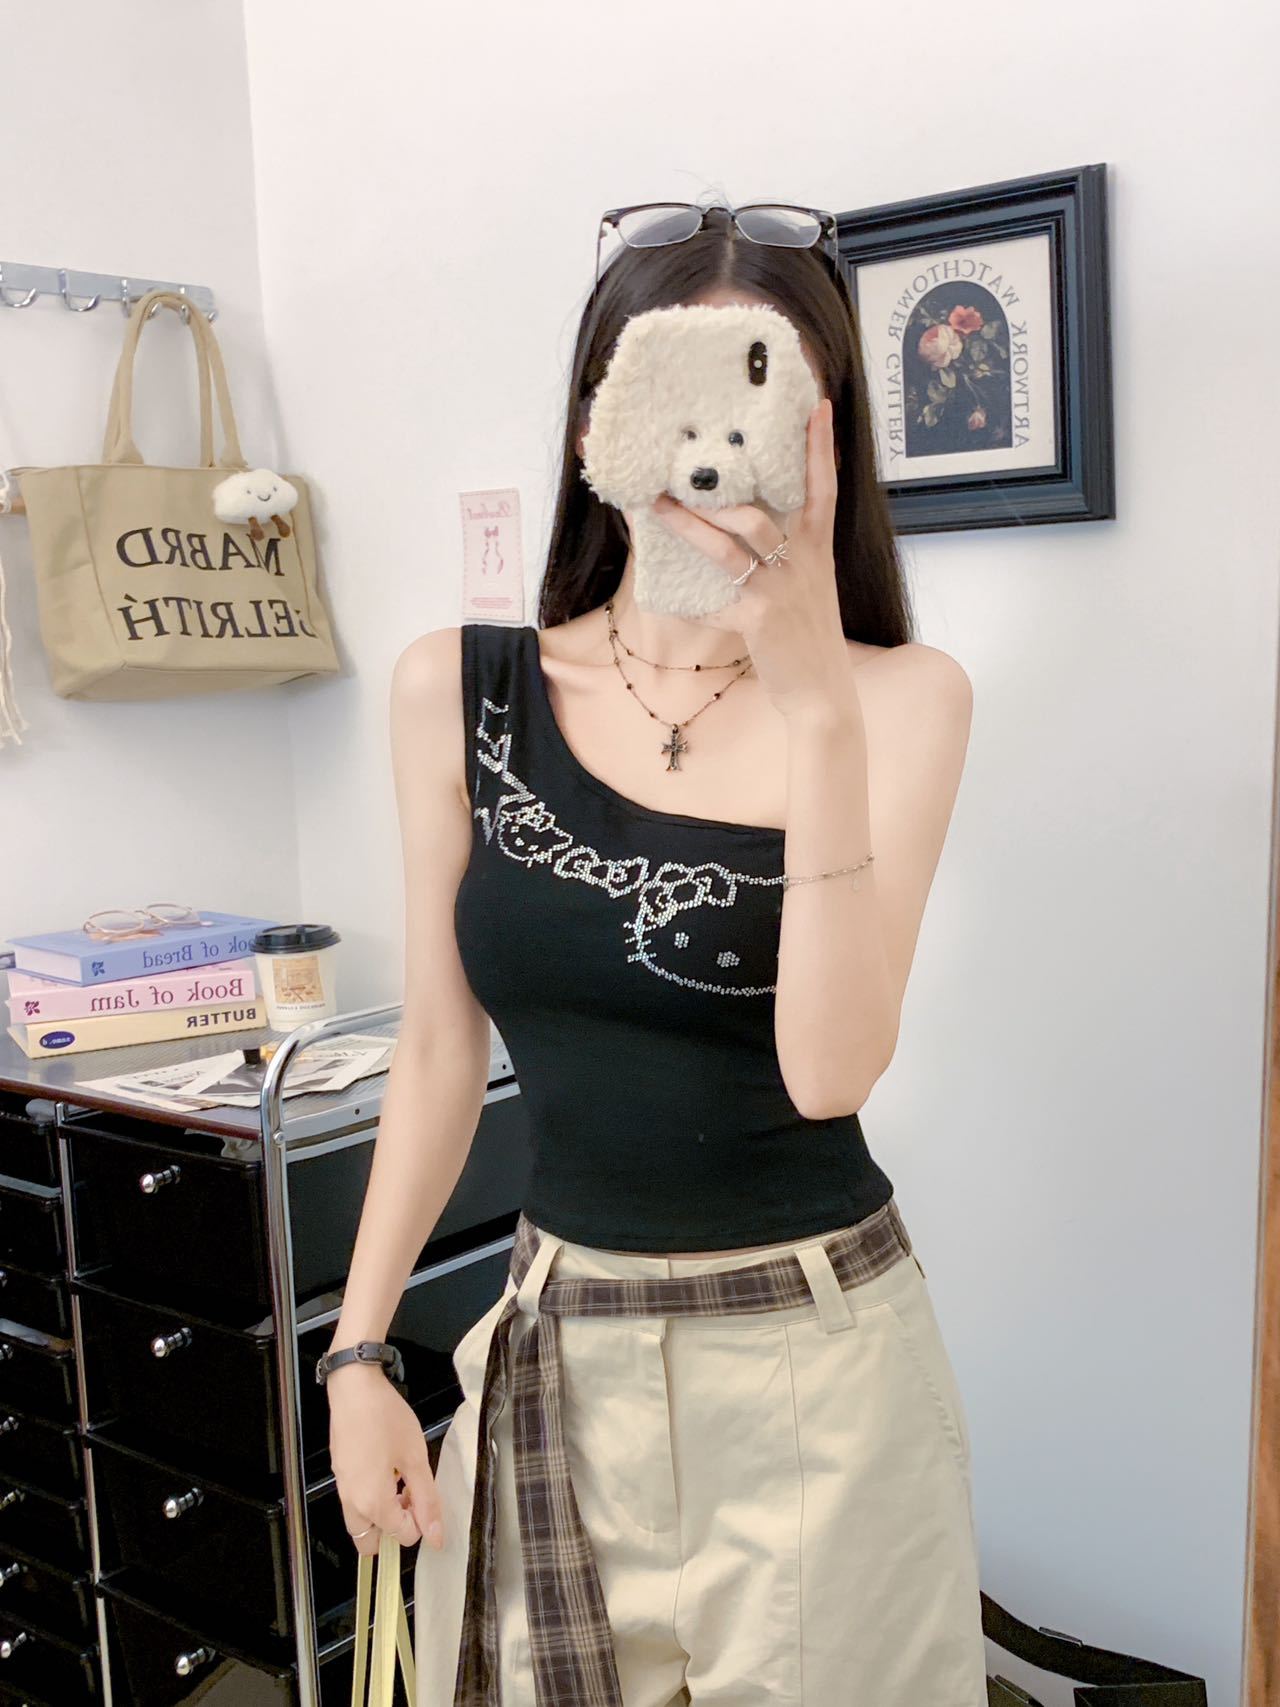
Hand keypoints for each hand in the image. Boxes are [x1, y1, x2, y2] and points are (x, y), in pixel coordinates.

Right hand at [327, 1364, 442, 1556]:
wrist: (353, 1387)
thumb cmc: (387, 1419)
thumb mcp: (415, 1457)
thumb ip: (427, 1500)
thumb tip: (436, 1538)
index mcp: (372, 1504)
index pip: (402, 1536)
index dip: (421, 1521)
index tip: (426, 1494)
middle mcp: (351, 1503)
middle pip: (370, 1542)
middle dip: (393, 1529)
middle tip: (410, 1497)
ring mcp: (341, 1489)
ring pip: (361, 1522)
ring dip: (383, 1513)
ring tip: (400, 1480)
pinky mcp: (339, 1473)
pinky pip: (355, 1502)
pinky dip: (371, 1498)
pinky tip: (386, 1467)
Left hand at [647, 397, 853, 720]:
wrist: (821, 692)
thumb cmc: (808, 635)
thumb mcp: (812, 584)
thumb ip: (791, 551)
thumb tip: (749, 520)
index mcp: (816, 548)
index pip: (822, 487)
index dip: (819, 446)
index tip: (816, 404)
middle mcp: (801, 563)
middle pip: (755, 514)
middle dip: (713, 495)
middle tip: (676, 473)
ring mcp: (779, 592)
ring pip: (729, 549)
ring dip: (689, 527)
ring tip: (657, 509)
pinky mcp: (758, 621)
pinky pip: (713, 603)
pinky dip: (690, 601)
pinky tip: (668, 597)